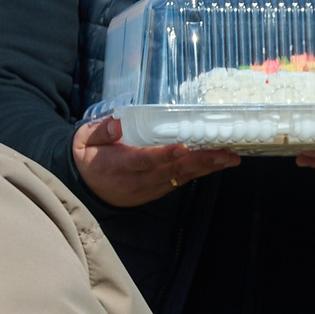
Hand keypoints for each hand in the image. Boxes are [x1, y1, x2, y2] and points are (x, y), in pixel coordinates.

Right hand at [71, 114, 238, 207]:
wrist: (86, 189)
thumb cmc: (89, 157)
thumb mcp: (85, 140)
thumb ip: (101, 131)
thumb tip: (117, 123)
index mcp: (118, 165)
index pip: (143, 160)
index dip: (163, 155)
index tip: (182, 147)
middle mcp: (137, 180)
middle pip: (172, 171)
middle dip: (200, 162)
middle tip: (225, 153)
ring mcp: (150, 188)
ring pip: (181, 178)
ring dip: (206, 168)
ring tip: (229, 158)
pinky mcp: (158, 190)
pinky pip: (181, 181)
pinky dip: (200, 172)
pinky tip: (217, 163)